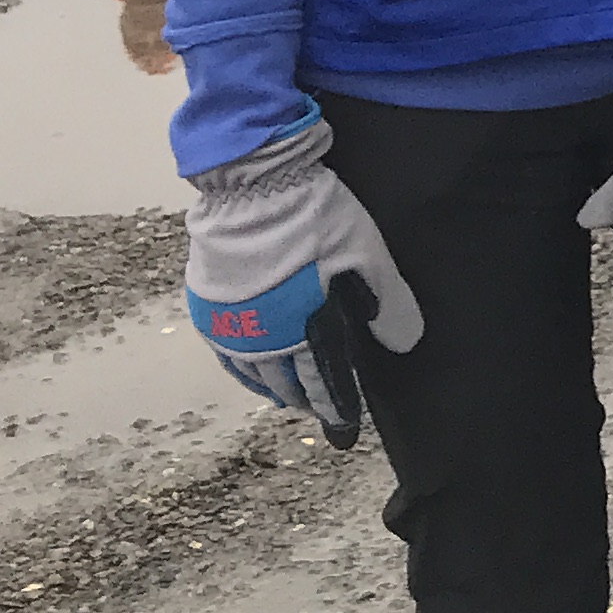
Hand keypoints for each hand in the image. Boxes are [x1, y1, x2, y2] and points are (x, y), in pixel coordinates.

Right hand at [183, 110, 422, 447]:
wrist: (252, 184)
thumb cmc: (315, 217)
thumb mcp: (366, 253)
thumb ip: (387, 301)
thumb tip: (405, 343)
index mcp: (301, 326)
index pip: (322, 378)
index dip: (336, 404)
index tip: (346, 429)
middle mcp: (260, 335)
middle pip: (284, 380)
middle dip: (306, 399)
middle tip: (320, 414)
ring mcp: (229, 321)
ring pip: (250, 370)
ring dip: (271, 387)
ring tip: (287, 398)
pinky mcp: (207, 302)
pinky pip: (224, 350)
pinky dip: (240, 368)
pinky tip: (247, 368)